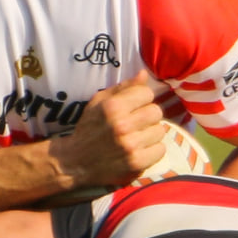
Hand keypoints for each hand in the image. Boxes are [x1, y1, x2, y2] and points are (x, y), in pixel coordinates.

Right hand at [50, 75, 164, 187]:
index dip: (141, 99)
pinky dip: (153, 150)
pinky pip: (161, 150)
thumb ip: (123, 87)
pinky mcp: (137, 163)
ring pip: (160, 130)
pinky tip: (140, 149)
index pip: (147, 93)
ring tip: (137, 137)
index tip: (133, 107)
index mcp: (113, 107)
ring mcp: (130, 145)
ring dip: (151, 133)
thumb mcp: (99, 102)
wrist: (76, 162)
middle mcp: (122, 125)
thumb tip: (144, 74)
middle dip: (148, 116)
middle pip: (156, 111)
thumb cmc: (89, 128)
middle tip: (136, 123)